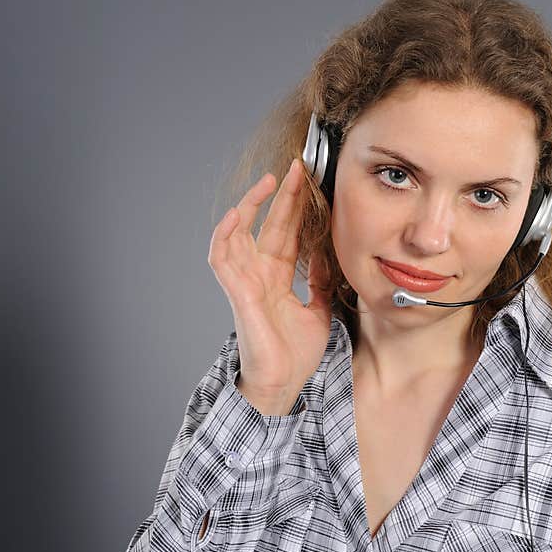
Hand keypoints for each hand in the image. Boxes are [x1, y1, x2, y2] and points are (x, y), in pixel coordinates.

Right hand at [208, 158, 331, 411]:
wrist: (283, 383)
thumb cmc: (296, 353)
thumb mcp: (319, 309)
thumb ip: (321, 281)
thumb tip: (329, 255)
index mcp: (278, 277)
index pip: (287, 233)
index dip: (296, 207)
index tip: (310, 182)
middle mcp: (259, 274)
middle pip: (269, 225)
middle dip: (283, 196)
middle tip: (297, 168)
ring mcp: (246, 282)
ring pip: (240, 234)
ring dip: (252, 206)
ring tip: (270, 182)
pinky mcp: (237, 293)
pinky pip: (222, 259)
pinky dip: (225, 236)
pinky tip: (235, 215)